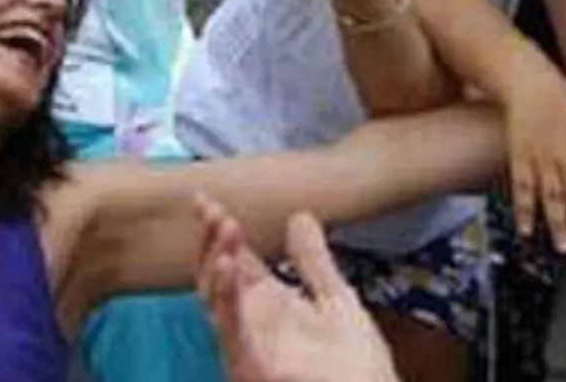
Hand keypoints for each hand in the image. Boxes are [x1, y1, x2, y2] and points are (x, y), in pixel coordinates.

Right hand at [197, 195, 398, 381]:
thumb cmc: (358, 370)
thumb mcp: (338, 302)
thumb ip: (314, 262)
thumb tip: (300, 216)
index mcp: (270, 305)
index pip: (236, 259)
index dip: (220, 229)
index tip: (206, 200)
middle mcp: (252, 323)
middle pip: (217, 275)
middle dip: (211, 241)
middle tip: (213, 210)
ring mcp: (249, 345)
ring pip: (216, 300)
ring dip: (216, 261)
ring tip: (226, 227)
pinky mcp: (251, 367)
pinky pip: (232, 332)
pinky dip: (225, 299)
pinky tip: (228, 268)